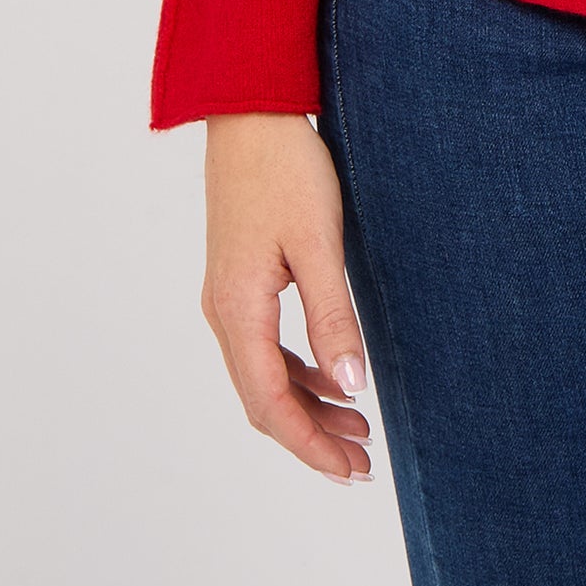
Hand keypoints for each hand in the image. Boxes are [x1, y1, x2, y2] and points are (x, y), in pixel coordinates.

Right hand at [202, 113, 373, 482]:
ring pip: (264, 376)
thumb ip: (333, 319)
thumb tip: (351, 389)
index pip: (271, 404)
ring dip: (307, 406)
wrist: (251, 114)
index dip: (311, 445)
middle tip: (362, 462)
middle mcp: (223, 313)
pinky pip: (264, 347)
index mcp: (238, 311)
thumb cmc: (286, 170)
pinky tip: (331, 378)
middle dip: (312, 436)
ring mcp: (227, 298)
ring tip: (357, 428)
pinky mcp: (239, 281)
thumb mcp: (319, 244)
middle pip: (264, 400)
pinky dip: (298, 372)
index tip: (351, 471)